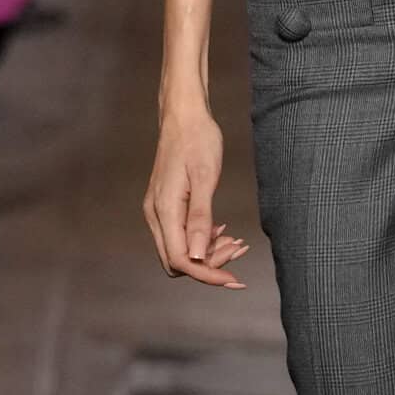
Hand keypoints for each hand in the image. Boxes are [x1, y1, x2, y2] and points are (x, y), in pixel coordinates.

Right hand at [143, 106, 248, 285]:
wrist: (184, 115)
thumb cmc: (197, 139)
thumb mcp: (206, 177)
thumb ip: (200, 218)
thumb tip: (196, 256)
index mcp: (164, 210)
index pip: (180, 260)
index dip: (207, 274)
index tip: (235, 279)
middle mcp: (156, 215)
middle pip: (177, 261)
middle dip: (209, 264)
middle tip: (238, 250)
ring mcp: (159, 211)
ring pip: (180, 249)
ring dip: (208, 252)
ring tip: (236, 241)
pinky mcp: (166, 205)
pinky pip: (181, 235)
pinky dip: (202, 239)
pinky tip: (222, 230)